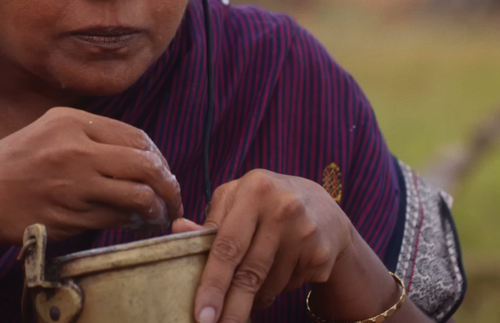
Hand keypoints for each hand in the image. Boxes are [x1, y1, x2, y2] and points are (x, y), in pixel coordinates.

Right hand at [0, 106, 183, 248]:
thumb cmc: (8, 170)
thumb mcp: (46, 135)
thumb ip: (88, 140)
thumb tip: (138, 161)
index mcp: (70, 120)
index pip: (136, 136)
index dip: (158, 158)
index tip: (163, 174)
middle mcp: (74, 145)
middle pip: (146, 161)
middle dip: (168, 183)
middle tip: (172, 199)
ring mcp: (73, 179)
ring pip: (138, 191)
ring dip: (156, 206)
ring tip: (157, 216)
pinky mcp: (70, 211)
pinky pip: (117, 216)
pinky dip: (134, 221)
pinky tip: (134, 224)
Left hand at [172, 170, 352, 322]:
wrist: (322, 207)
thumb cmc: (265, 202)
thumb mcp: (237, 200)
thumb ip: (210, 220)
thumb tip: (178, 230)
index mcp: (254, 190)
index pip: (227, 245)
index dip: (213, 282)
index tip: (202, 312)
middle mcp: (283, 209)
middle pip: (249, 273)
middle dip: (231, 308)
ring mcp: (306, 234)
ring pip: (267, 286)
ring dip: (252, 297)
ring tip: (247, 284)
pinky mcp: (321, 256)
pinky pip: (287, 287)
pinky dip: (274, 289)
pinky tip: (276, 271)